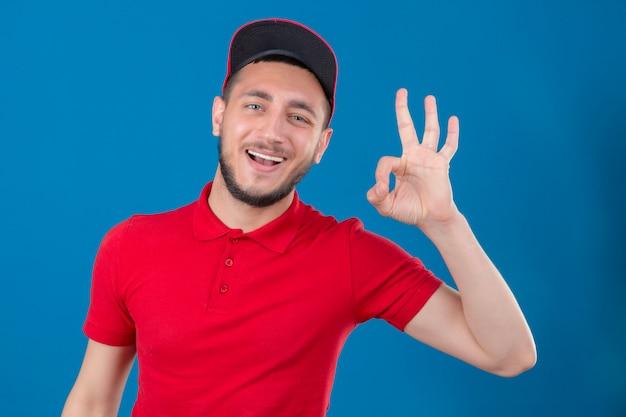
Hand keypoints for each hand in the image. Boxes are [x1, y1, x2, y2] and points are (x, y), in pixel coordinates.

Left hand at [366, 89, 459, 227]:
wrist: (431, 218)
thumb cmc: (409, 212)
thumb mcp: (386, 206)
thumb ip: (376, 197)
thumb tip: (378, 187)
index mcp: (398, 165)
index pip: (386, 161)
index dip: (381, 174)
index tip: (383, 189)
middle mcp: (413, 157)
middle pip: (407, 128)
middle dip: (403, 109)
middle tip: (401, 91)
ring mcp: (428, 158)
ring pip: (430, 131)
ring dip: (430, 114)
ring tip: (428, 98)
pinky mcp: (442, 164)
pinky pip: (449, 146)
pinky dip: (452, 134)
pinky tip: (453, 120)